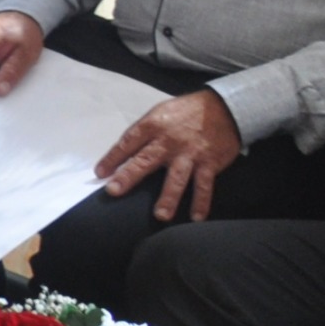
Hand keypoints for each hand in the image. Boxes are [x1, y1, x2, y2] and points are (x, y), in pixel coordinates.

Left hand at [97, 89, 243, 221]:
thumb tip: (123, 153)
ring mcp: (191, 154)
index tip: (100, 173)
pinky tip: (196, 218)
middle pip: (146, 160)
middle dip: (129, 176)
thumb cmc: (185, 112)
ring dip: (169, 197)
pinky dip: (202, 202)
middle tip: (114, 191)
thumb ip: (143, 132)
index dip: (112, 158)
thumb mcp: (160, 113)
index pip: (128, 143)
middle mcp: (170, 141)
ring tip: (160, 215)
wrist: (224, 108)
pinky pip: (204, 185)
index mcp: (153, 125)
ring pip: (177, 178)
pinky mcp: (210, 163)